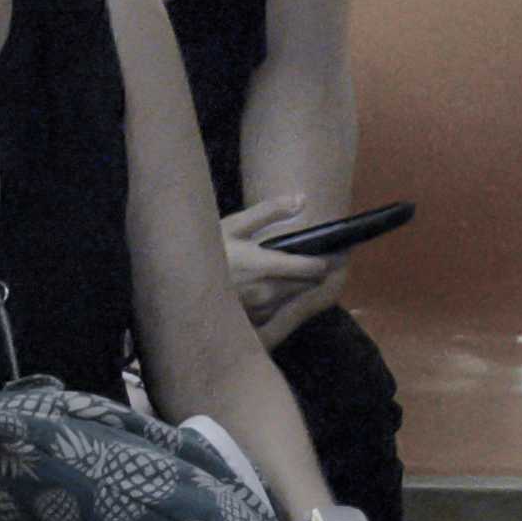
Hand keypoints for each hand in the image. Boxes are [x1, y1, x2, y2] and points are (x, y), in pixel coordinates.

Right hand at [217, 197, 336, 325]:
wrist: (180, 281)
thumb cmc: (208, 248)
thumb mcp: (235, 224)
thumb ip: (270, 212)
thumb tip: (303, 198)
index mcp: (266, 265)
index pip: (311, 268)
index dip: (329, 261)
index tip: (341, 253)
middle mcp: (266, 291)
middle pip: (306, 285)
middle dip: (318, 274)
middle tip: (328, 261)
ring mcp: (258, 309)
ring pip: (293, 299)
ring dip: (301, 287)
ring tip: (303, 272)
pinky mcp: (250, 321)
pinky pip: (277, 312)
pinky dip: (283, 300)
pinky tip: (278, 288)